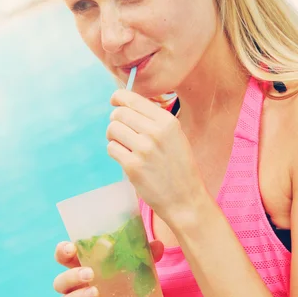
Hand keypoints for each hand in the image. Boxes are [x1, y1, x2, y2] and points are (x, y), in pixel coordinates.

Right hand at [53, 239, 164, 296]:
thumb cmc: (132, 277)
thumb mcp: (139, 263)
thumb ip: (146, 253)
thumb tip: (158, 245)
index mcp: (84, 264)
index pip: (63, 256)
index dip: (62, 251)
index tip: (71, 248)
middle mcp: (78, 285)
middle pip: (59, 282)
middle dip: (71, 277)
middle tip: (90, 273)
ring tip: (95, 293)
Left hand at [107, 89, 204, 227]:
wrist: (185, 199)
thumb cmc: (179, 166)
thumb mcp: (175, 136)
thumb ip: (154, 119)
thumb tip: (125, 103)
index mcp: (168, 121)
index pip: (133, 99)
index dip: (119, 98)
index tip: (114, 101)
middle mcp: (156, 132)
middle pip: (119, 113)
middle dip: (116, 120)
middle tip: (122, 131)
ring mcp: (143, 149)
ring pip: (112, 130)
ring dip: (114, 137)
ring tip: (125, 146)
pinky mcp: (132, 166)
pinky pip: (111, 148)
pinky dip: (115, 152)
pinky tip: (127, 158)